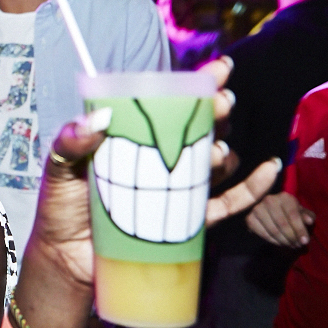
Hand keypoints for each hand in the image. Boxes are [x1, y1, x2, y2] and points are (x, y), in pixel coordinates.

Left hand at [30, 58, 280, 287]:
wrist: (64, 258)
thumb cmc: (61, 208)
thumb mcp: (58, 168)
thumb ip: (71, 142)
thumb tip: (97, 119)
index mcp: (136, 139)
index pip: (172, 105)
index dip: (200, 84)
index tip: (221, 68)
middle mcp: (161, 160)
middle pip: (200, 129)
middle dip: (216, 112)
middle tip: (221, 103)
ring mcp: (175, 191)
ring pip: (213, 164)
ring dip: (221, 153)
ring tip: (212, 153)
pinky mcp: (185, 225)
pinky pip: (227, 206)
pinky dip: (252, 189)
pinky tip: (269, 169)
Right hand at [246, 192, 315, 247]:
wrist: (273, 213)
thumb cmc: (291, 213)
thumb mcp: (302, 213)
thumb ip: (308, 216)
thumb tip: (309, 221)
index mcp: (285, 197)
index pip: (293, 215)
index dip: (300, 229)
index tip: (305, 241)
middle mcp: (269, 200)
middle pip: (282, 224)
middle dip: (292, 237)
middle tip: (298, 245)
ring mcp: (257, 208)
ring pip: (273, 230)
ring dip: (284, 241)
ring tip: (291, 245)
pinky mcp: (250, 218)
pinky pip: (263, 234)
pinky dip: (273, 241)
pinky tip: (280, 242)